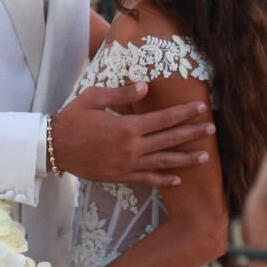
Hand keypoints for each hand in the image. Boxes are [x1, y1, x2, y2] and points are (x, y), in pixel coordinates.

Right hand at [50, 83, 213, 185]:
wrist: (54, 146)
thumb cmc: (73, 118)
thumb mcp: (94, 97)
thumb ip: (121, 94)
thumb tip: (145, 87)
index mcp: (127, 126)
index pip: (163, 119)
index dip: (183, 114)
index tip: (200, 109)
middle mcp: (132, 147)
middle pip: (169, 140)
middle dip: (192, 134)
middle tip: (211, 130)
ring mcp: (128, 165)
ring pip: (163, 162)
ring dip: (186, 159)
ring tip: (205, 157)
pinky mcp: (121, 176)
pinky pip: (148, 179)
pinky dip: (164, 180)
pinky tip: (178, 180)